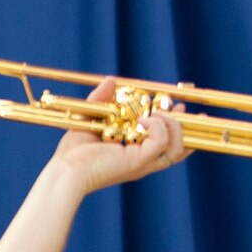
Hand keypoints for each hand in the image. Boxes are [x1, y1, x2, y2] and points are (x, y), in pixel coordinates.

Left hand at [49, 78, 191, 196]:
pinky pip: (161, 142)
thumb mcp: (90, 119)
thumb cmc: (73, 153)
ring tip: (157, 114)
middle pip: (180, 147)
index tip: (180, 107)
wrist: (65, 171)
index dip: (178, 126)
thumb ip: (101, 100)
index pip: (168, 144)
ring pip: (177, 146)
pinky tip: (142, 120)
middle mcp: (143, 160)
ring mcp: (142, 162)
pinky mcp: (137, 162)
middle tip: (179, 108)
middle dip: (186, 125)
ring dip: (173, 125)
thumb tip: (112, 80)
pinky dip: (157, 126)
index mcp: (135, 154)